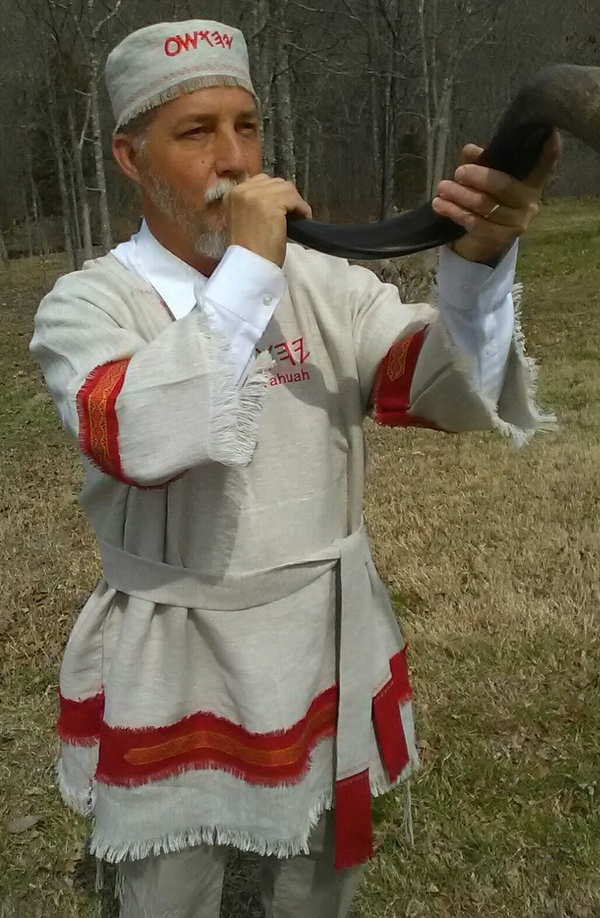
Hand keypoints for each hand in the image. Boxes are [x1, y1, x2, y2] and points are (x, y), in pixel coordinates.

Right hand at [224, 174, 311, 266]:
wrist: (249, 267)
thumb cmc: (248, 252)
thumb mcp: (243, 221)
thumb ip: (253, 205)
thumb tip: (276, 198)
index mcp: (232, 194)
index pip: (261, 182)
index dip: (276, 194)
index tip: (283, 208)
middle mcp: (241, 190)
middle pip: (274, 182)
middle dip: (286, 196)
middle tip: (292, 213)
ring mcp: (256, 196)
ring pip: (286, 188)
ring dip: (295, 202)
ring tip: (298, 218)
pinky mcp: (271, 204)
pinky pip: (294, 198)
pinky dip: (302, 208)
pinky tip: (303, 220)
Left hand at [431, 130, 560, 263]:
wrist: (481, 241)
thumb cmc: (488, 201)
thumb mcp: (486, 180)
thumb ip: (481, 163)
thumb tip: (469, 150)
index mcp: (531, 183)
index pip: (545, 164)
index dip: (549, 151)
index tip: (550, 134)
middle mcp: (529, 203)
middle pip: (504, 186)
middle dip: (478, 177)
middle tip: (458, 172)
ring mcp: (516, 223)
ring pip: (485, 205)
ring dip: (460, 195)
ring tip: (442, 188)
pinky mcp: (498, 238)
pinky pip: (473, 221)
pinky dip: (454, 211)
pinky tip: (440, 205)